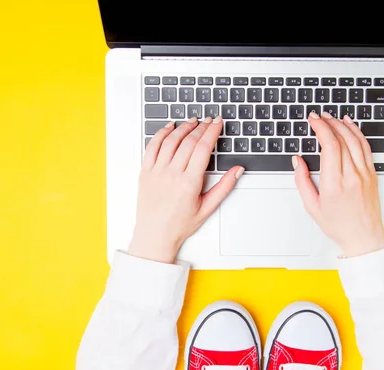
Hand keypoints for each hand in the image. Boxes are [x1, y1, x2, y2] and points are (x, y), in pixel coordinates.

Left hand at [128, 117, 243, 262]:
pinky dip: (161, 134)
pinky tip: (169, 127)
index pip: (203, 149)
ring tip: (193, 121)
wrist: (154, 235)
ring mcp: (157, 172)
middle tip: (210, 120)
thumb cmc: (179, 225)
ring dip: (183, 128)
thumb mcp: (207, 208)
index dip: (212, 132)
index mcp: (189, 183)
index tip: (218, 123)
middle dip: (201, 127)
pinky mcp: (145, 172)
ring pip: (171, 141)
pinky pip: (152, 147)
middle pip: (188, 141)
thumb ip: (224, 187)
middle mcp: (172, 174)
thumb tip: (237, 171)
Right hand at [293, 112, 383, 256]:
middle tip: (319, 116)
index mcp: (334, 184)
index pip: (329, 146)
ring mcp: (364, 174)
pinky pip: (366, 148)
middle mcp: (352, 177)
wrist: (363, 237)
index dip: (320, 128)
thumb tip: (297, 161)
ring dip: (343, 125)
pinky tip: (350, 126)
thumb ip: (302, 181)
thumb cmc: (338, 225)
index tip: (313, 120)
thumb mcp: (312, 207)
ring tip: (332, 117)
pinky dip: (358, 133)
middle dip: (329, 123)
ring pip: (355, 140)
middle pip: (342, 139)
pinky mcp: (372, 174)